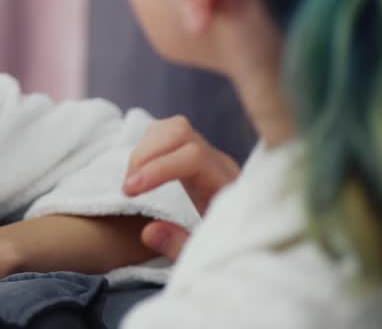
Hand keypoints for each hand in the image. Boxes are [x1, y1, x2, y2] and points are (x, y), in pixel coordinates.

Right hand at [122, 115, 239, 260]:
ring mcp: (207, 155)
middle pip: (180, 131)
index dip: (158, 168)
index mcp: (228, 186)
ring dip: (144, 148)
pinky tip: (141, 174)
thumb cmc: (228, 250)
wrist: (253, 244)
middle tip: (128, 188)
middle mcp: (219, 163)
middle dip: (146, 154)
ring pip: (173, 128)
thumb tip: (149, 230)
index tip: (130, 191)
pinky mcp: (194, 155)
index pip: (194, 157)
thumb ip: (180, 246)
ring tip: (132, 181)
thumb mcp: (207, 254)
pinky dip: (148, 146)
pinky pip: (168, 133)